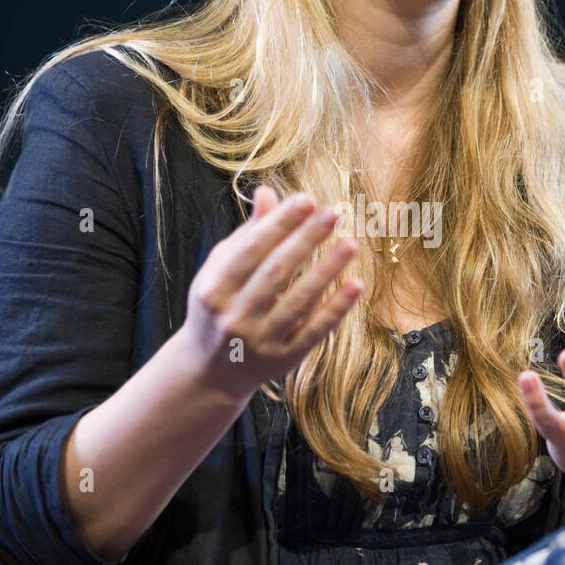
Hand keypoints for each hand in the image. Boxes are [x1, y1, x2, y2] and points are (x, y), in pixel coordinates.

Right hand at [179, 185, 362, 402]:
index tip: (308, 199)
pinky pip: (314, 331)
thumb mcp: (220, 272)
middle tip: (335, 212)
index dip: (280, 223)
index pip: (251, 250)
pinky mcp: (283, 360)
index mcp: (213, 289)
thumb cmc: (217, 308)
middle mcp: (234, 317)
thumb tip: (268, 192)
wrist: (208, 372)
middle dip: (307, 239)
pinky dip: (336, 308)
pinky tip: (356, 284)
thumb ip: (247, 236)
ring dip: (327, 270)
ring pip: (299, 302)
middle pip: (276, 272)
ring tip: (351, 243)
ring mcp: (259, 342)